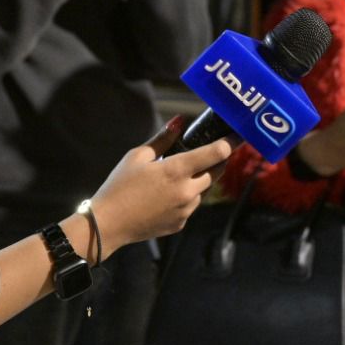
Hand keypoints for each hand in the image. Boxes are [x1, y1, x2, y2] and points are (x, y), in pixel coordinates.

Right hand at [88, 116, 231, 247]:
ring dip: (200, 179)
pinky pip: (191, 205)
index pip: (216, 153)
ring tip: (180, 174)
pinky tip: (167, 194)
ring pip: (204, 189)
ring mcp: (186, 210)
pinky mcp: (181, 223)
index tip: (236, 136)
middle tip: (213, 151)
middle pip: (217, 171)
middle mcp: (187, 191)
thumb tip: (180, 120)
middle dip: (218, 160)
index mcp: (176, 170)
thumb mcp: (137, 156)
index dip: (229, 143)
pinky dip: (187, 196)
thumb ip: (163, 138)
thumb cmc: (119, 186)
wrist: (108, 224)